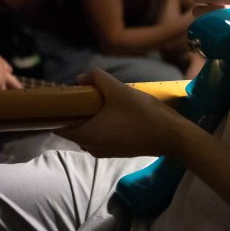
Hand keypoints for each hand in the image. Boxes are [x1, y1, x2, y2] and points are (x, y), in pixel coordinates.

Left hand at [58, 68, 180, 157]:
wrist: (171, 136)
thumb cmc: (142, 113)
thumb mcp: (118, 89)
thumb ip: (96, 78)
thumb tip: (79, 78)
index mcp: (87, 136)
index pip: (59, 128)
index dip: (58, 113)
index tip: (64, 99)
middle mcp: (92, 148)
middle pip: (74, 130)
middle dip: (75, 114)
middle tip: (83, 96)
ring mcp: (105, 152)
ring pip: (88, 134)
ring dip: (89, 120)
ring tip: (99, 102)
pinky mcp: (117, 152)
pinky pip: (100, 138)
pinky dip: (100, 127)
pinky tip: (113, 113)